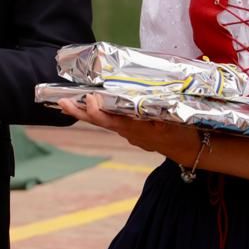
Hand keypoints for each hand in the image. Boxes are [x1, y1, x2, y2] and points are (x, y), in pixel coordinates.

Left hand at [58, 93, 200, 162]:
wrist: (187, 150)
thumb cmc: (181, 134)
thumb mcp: (173, 122)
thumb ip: (159, 114)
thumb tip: (144, 104)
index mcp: (134, 128)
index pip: (108, 121)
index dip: (96, 110)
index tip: (90, 97)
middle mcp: (127, 131)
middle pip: (98, 121)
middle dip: (79, 112)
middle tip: (62, 102)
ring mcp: (128, 132)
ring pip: (103, 121)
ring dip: (86, 112)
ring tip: (67, 102)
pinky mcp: (132, 130)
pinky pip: (112, 120)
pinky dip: (100, 113)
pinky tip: (92, 104)